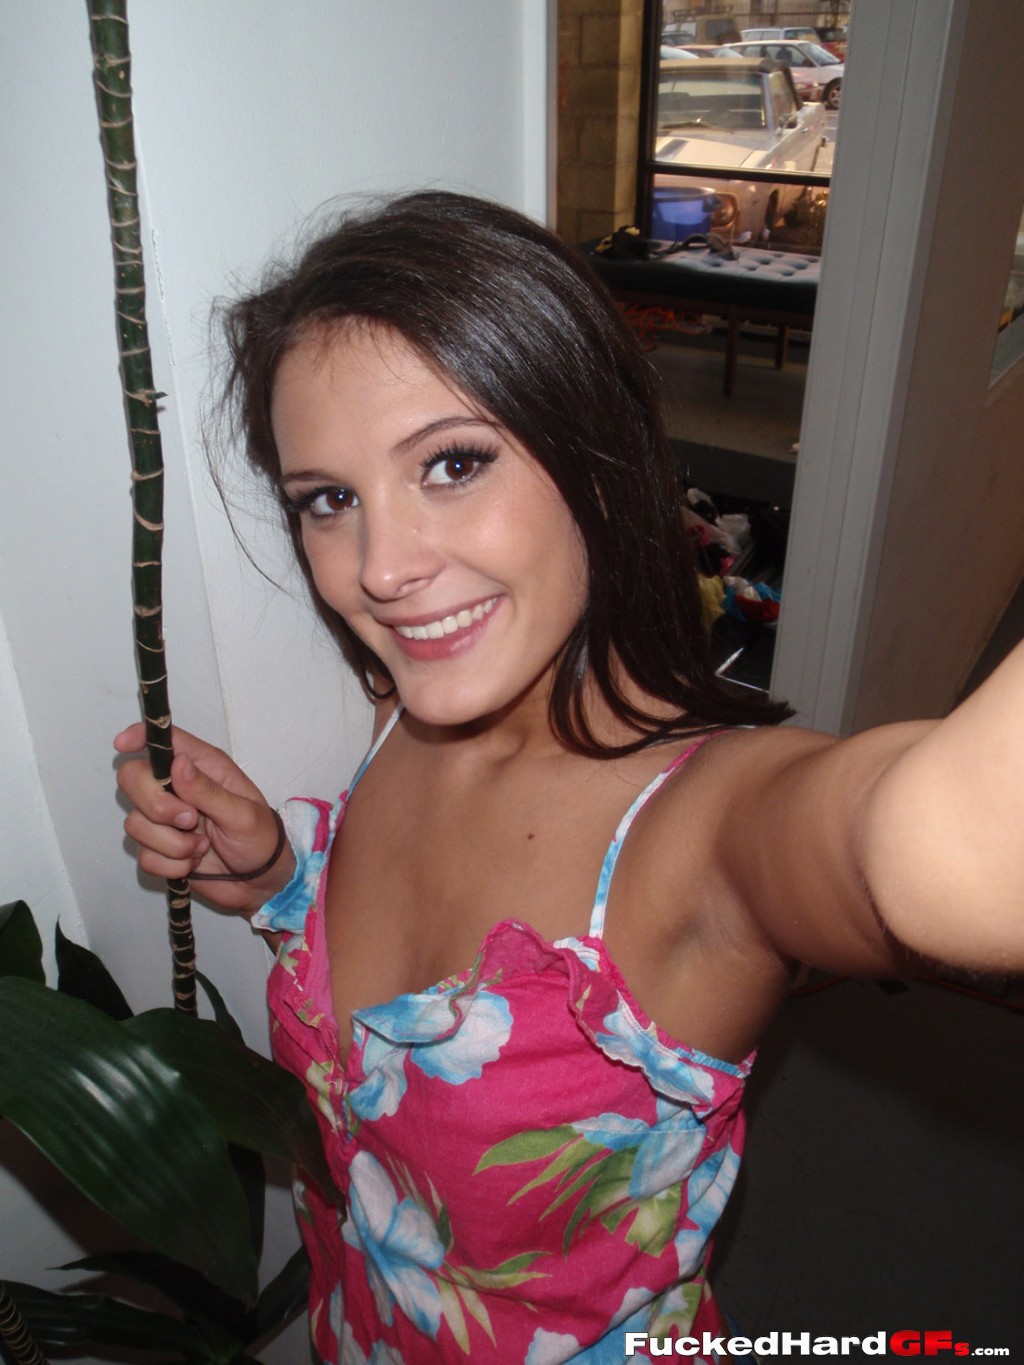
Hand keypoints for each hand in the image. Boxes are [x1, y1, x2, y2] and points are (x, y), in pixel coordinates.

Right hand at [114, 723, 294, 915]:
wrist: (261, 881)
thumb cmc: (260, 838)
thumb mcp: (242, 813)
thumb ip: (208, 790)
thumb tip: (178, 762)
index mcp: (202, 768)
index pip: (162, 742)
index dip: (139, 738)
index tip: (122, 746)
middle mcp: (178, 789)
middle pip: (133, 779)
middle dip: (156, 806)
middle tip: (191, 821)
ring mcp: (165, 820)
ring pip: (135, 823)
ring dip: (171, 843)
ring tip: (202, 847)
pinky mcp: (160, 849)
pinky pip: (144, 856)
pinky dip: (171, 865)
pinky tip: (194, 864)